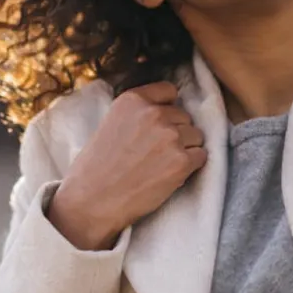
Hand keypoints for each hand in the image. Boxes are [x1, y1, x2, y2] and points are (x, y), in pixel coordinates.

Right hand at [48, 81, 205, 250]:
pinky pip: (201, 156)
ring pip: (196, 135)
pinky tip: (171, 174)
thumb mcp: (111, 123)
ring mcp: (170, 136)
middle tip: (155, 153)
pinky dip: (191, 166)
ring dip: (185, 149)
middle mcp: (153, 113)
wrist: (92, 202)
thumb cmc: (96, 167)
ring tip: (162, 165)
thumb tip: (166, 110)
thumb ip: (138, 113)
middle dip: (175, 132)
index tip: (161, 123)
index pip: (169, 90)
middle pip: (184, 116)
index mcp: (133, 100)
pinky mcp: (181, 161)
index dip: (167, 108)